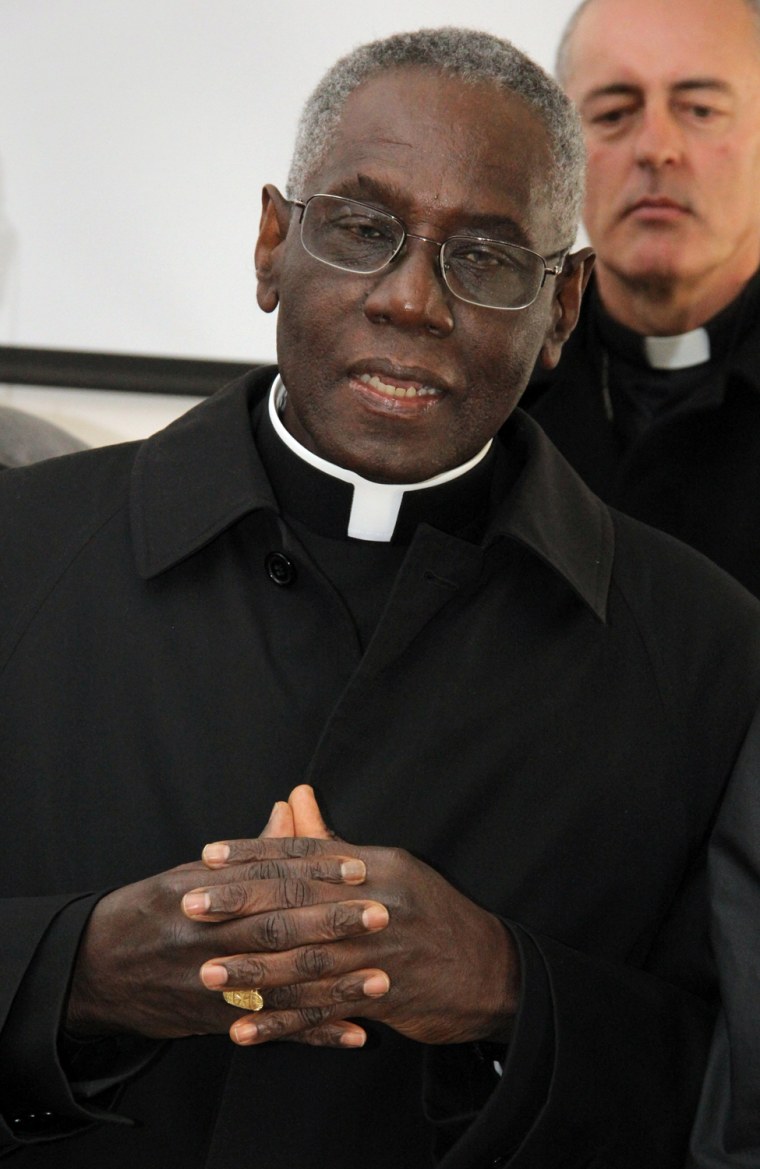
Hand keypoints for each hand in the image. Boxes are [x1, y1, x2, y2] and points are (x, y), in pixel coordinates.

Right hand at [65, 809, 389, 1044]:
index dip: (315, 873)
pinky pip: (273, 1028)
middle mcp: (206, 935)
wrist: (96, 968)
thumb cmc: (153, 910)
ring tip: (382, 978)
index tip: (358, 869)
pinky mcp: (214, 1021)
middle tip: (380, 914)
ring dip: (334, 983)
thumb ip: (249, 851)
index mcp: (202, 890)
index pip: (267, 877)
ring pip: (281, 982)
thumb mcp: (191, 872)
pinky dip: (315, 1032)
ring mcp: (210, 983)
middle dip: (332, 922)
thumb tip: (290, 808)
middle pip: (278, 927)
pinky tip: (355, 1033)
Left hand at [193, 786, 519, 1048]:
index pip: (306, 855)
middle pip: (299, 902)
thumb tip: (293, 796)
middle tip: (190, 905)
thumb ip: (333, 841)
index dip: (256, 854)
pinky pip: (322, 1012)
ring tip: (206, 970)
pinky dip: (281, 1025)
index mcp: (375, 867)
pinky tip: (241, 1031)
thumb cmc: (432, 913)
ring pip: (306, 960)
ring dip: (252, 968)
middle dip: (241, 904)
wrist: (493, 972)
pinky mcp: (383, 998)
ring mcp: (379, 955)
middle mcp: (376, 905)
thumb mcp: (390, 868)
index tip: (208, 856)